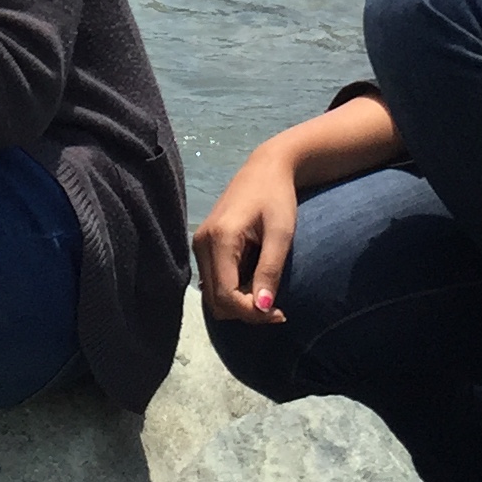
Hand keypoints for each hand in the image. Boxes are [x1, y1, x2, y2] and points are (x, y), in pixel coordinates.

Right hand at [193, 145, 300, 322]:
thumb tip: (262, 309)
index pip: (226, 295)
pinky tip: (255, 283)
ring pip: (212, 295)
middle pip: (215, 300)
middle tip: (276, 307)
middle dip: (245, 311)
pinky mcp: (204, 245)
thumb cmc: (277, 197)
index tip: (280, 313)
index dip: (251, 313)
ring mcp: (199, 244)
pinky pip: (213, 282)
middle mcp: (202, 243)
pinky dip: (233, 292)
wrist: (266, 168)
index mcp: (220, 239)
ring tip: (267, 294)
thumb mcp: (281, 234)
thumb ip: (270, 271)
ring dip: (239, 304)